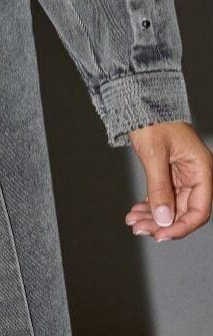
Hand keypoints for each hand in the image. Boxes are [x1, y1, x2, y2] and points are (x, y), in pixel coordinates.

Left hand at [124, 121, 211, 242]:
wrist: (140, 100)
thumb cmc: (153, 119)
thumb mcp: (155, 154)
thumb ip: (160, 188)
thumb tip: (163, 219)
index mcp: (202, 169)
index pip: (199, 210)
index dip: (182, 226)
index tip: (161, 235)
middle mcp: (195, 174)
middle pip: (184, 211)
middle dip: (162, 223)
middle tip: (140, 229)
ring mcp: (182, 175)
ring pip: (171, 206)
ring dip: (153, 216)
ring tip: (133, 221)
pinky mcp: (169, 173)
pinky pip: (162, 197)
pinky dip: (150, 206)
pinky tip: (136, 212)